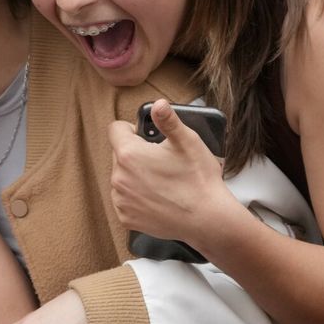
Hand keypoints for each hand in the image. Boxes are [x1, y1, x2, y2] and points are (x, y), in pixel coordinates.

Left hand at [107, 99, 235, 245]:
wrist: (207, 218)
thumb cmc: (199, 179)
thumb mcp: (188, 141)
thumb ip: (168, 120)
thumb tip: (158, 104)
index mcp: (129, 154)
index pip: (115, 129)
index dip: (132, 129)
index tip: (148, 138)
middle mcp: (118, 178)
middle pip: (119, 155)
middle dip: (135, 154)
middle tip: (161, 162)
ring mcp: (121, 200)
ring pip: (121, 178)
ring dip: (135, 176)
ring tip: (161, 181)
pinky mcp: (126, 218)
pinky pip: (125, 200)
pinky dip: (137, 197)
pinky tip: (157, 198)